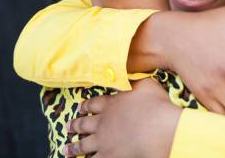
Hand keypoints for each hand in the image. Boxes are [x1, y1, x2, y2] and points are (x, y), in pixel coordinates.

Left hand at [63, 79, 180, 157]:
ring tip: (66, 150)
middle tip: (67, 127)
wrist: (158, 130)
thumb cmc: (155, 106)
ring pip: (83, 145)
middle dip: (74, 125)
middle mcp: (103, 122)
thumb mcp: (146, 85)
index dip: (85, 106)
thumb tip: (128, 74)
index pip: (93, 104)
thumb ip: (134, 80)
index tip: (79, 108)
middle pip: (83, 124)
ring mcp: (103, 141)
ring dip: (73, 148)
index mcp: (110, 104)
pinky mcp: (109, 156)